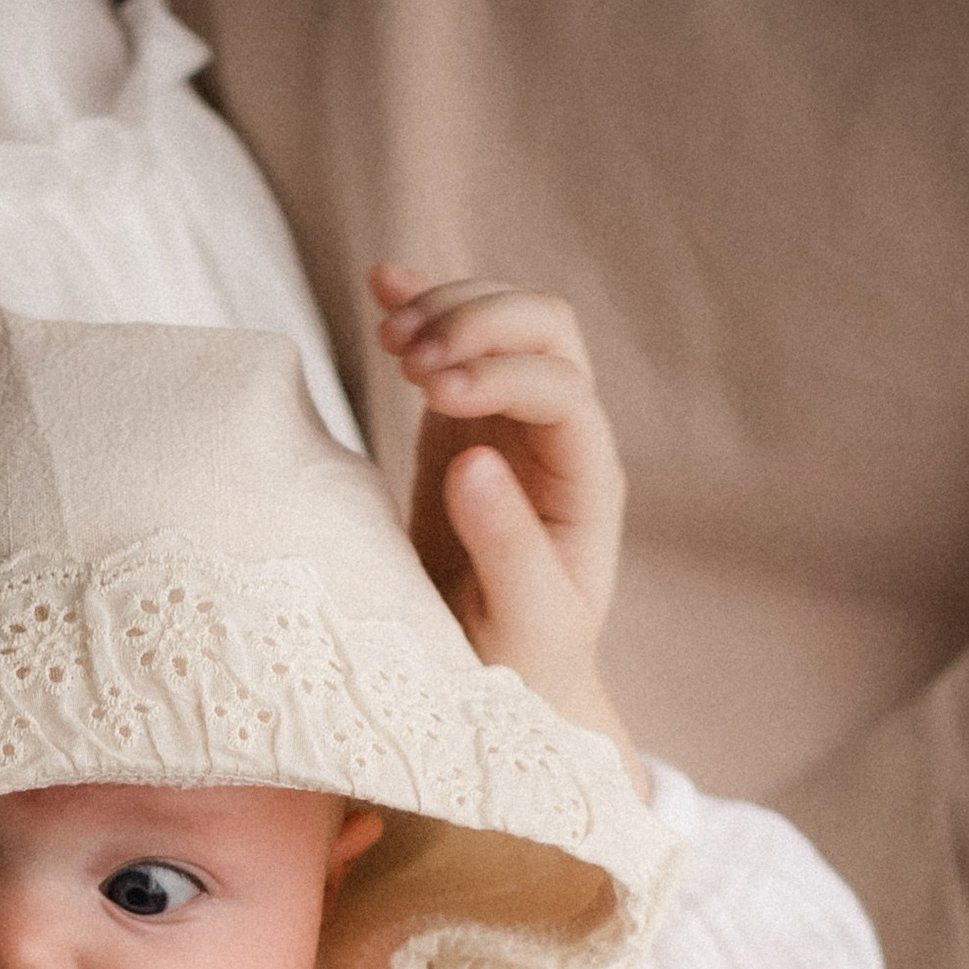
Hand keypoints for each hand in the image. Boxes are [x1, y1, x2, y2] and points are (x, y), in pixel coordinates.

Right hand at [368, 271, 636, 771]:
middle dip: (476, 321)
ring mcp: (514, 422)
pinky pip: (453, 349)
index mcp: (586, 478)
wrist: (500, 684)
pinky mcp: (465, 426)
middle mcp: (560, 436)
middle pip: (543, 328)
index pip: (559, 387)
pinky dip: (421, 309)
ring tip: (387, 339)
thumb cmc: (521, 667)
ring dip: (444, 312)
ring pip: (499, 322)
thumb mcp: (522, 621)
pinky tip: (382, 284)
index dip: (497, 372)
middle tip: (407, 358)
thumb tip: (474, 459)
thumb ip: (507, 544)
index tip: (426, 388)